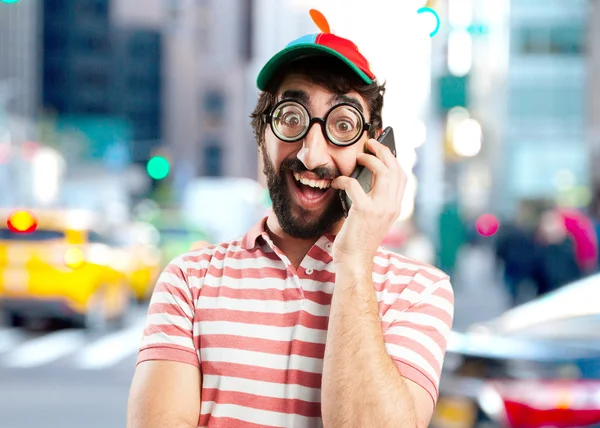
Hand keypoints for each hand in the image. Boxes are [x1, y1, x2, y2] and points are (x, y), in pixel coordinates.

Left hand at [330, 138, 406, 268]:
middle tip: (370, 143)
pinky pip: (355, 185)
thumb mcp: (374, 219)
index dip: (393, 159)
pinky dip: (344, 179)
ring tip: (359, 156)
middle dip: (383, 151)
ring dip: (369, 159)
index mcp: (395, 207)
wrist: (354, 261)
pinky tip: (337, 182)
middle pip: (395, 169)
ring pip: (383, 172)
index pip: (402, 176)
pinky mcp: (364, 211)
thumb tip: (364, 179)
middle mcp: (392, 206)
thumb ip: (375, 201)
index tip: (382, 150)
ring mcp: (380, 208)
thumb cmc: (359, 240)